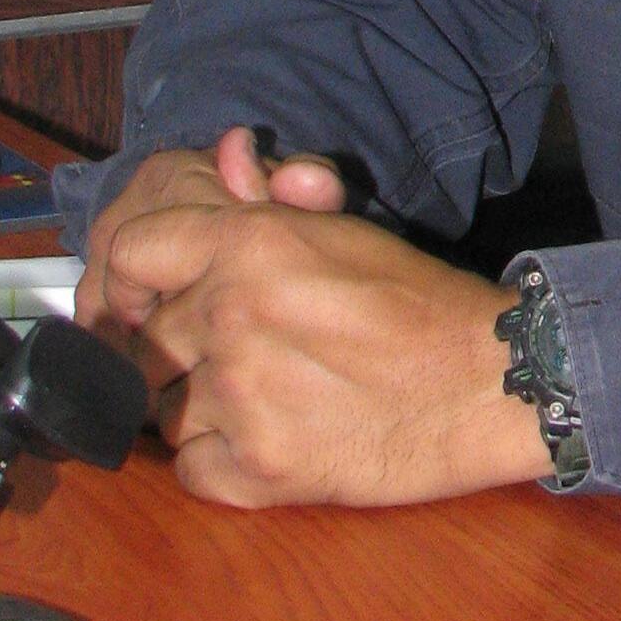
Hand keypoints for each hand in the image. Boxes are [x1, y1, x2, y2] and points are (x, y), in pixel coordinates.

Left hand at [84, 129, 550, 508]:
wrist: (490, 381)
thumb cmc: (423, 303)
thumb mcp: (345, 230)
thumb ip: (273, 195)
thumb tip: (228, 150)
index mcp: (247, 246)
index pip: (131, 254)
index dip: (130, 280)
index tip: (144, 300)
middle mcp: (229, 316)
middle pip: (148, 339)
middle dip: (179, 349)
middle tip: (240, 353)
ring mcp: (239, 397)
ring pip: (163, 409)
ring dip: (197, 407)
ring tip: (261, 396)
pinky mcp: (257, 469)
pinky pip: (189, 468)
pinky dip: (218, 461)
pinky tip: (268, 439)